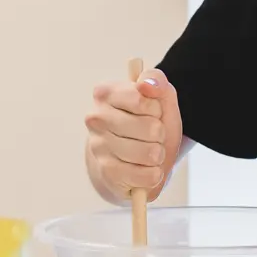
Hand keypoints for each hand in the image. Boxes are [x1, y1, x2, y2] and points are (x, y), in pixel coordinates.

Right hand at [84, 67, 182, 204]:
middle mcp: (96, 118)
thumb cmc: (149, 121)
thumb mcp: (160, 97)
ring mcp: (99, 147)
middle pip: (150, 128)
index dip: (157, 108)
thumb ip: (156, 81)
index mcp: (106, 93)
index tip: (152, 111)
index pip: (142, 98)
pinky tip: (146, 168)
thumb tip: (146, 84)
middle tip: (153, 134)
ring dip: (159, 154)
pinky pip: (146, 175)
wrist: (137, 156)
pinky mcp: (107, 173)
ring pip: (150, 153)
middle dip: (160, 133)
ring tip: (151, 151)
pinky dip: (154, 173)